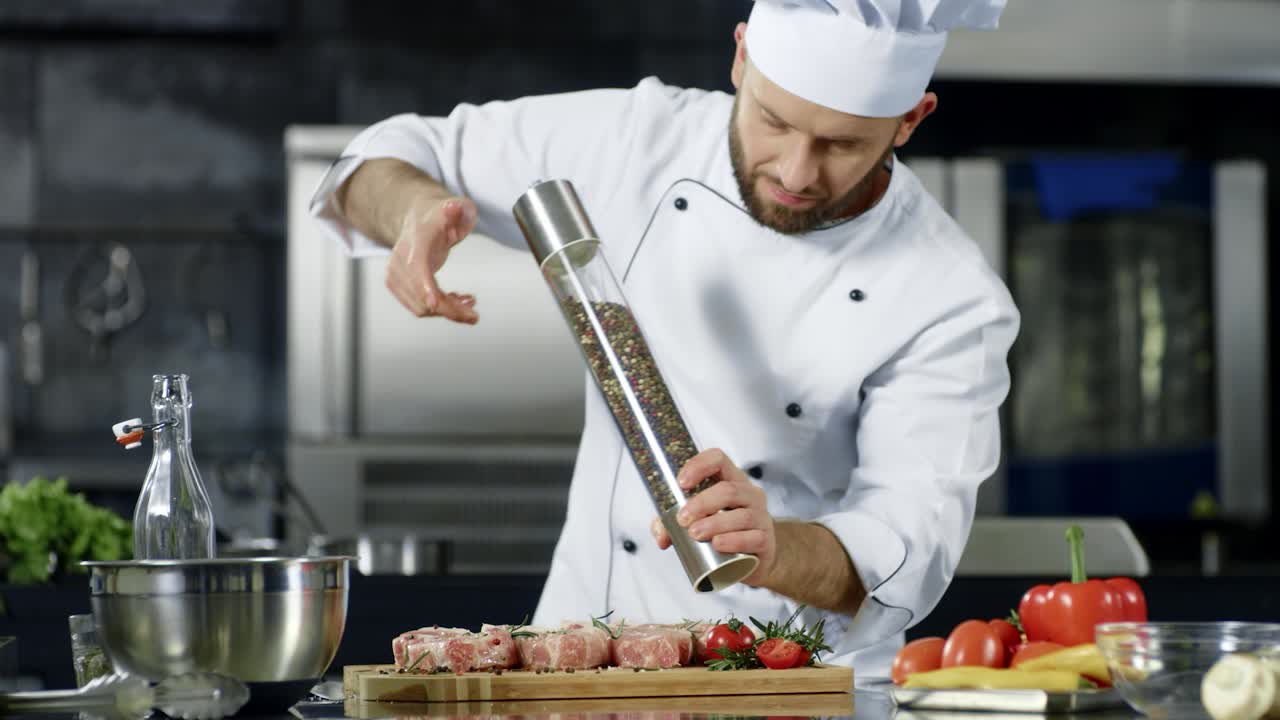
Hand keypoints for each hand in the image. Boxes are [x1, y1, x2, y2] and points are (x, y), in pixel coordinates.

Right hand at [386, 196, 478, 323]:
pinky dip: (439, 310)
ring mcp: (396, 276)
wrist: (418, 220)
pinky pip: (419, 307)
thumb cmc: (438, 216)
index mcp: (415, 242)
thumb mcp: (453, 208)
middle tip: (473, 315)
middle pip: (423, 296)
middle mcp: (401, 261)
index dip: (425, 286)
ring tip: (468, 303)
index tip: (435, 303)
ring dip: (447, 311)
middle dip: (450, 310)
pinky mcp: (398, 287)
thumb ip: (457, 209)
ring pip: (421, 308)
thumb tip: (454, 207)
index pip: (417, 267)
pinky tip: (457, 301)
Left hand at [649, 448, 775, 585]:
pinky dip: (734, 540)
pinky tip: (718, 544)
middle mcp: (749, 494)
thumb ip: (671, 526)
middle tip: (682, 519)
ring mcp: (761, 517)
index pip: (718, 460)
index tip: (681, 483)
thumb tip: (661, 536)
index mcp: (731, 481)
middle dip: (702, 503)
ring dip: (715, 523)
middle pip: (728, 490)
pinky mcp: (766, 540)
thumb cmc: (721, 533)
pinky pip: (753, 537)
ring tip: (695, 534)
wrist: (748, 562)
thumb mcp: (696, 523)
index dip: (699, 466)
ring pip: (741, 515)